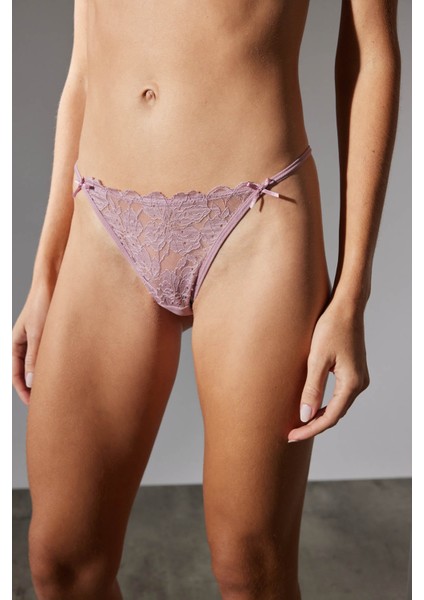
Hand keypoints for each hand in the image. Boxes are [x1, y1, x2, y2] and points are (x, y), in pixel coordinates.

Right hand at [12, 283, 52, 404]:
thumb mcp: (38, 332)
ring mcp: (41, 340)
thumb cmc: (43, 302)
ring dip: (48, 378)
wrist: (55, 280)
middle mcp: (28, 343)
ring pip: (42, 365)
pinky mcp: (54, 335)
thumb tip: (32, 382)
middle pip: (29, 372)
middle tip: (49, 404)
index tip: (34, 405)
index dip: (23, 391)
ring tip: (60, 391)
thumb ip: (35, 356)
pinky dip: (57, 366)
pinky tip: (69, 373)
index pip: (16, 374)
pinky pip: (53, 355)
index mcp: (17, 343)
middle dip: (36, 388)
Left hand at [288, 299, 369, 441]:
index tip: (291, 436)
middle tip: (291, 434)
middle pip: (335, 414)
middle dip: (313, 425)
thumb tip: (305, 416)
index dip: (309, 429)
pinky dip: (325, 404)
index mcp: (351, 383)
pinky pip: (339, 395)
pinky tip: (311, 405)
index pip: (329, 417)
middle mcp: (359, 384)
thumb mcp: (317, 359)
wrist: (346, 307)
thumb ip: (312, 389)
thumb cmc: (330, 328)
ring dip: (319, 415)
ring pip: (337, 406)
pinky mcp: (353, 371)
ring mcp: (358, 378)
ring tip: (298, 423)